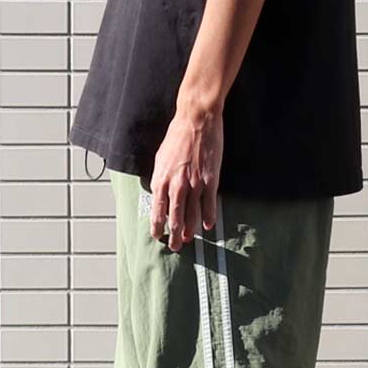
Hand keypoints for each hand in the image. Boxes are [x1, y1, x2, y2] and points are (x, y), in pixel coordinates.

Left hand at [148, 104, 222, 250]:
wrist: (196, 120)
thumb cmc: (177, 136)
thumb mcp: (161, 158)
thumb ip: (160, 177)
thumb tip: (159, 193)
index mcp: (161, 179)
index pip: (157, 210)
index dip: (157, 226)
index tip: (158, 236)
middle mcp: (176, 185)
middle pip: (174, 218)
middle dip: (174, 235)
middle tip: (176, 246)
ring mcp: (194, 183)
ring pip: (192, 215)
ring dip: (190, 230)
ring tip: (189, 240)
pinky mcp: (210, 179)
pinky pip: (209, 204)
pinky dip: (208, 217)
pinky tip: (208, 226)